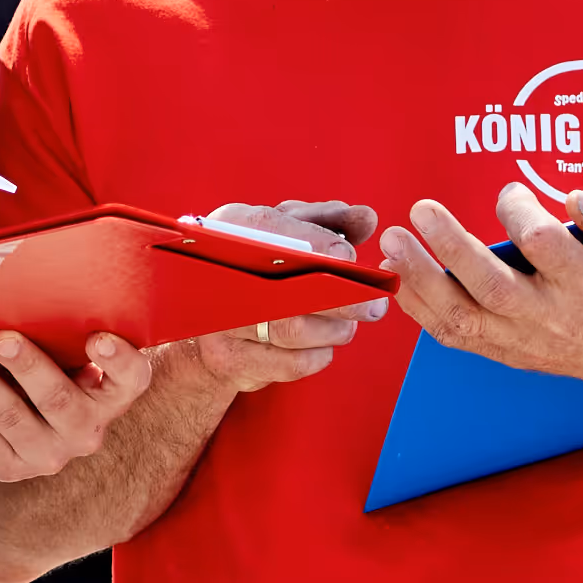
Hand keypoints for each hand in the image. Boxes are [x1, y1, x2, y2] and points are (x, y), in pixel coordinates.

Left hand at [0, 331, 156, 481]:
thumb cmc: (38, 364)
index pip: (131, 380)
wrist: (2, 412)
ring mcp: (46, 455)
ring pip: (10, 417)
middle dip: (27, 367)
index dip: (120, 361)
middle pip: (59, 401)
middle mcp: (85, 431)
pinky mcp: (6, 467)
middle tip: (0, 338)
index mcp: (109, 395)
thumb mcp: (56, 350)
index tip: (97, 337)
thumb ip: (55, 331)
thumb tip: (18, 287)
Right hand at [185, 201, 387, 395]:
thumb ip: (329, 222)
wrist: (209, 327)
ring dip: (333, 330)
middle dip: (339, 298)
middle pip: (283, 287)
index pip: (266, 227)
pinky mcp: (229, 359)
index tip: (347, 254)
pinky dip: (317, 355)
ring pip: (289, 330)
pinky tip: (325, 346)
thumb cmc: (257, 270)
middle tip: (374, 303)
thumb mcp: (287, 234)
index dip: (311, 240)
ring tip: (351, 325)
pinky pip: (287, 364)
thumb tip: (367, 218)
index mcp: (229, 229)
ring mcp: (219, 320)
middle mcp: (217, 270)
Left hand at [377, 183, 582, 395]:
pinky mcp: (501, 351)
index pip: (546, 246)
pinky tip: (394, 275)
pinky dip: (418, 307)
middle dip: (452, 249)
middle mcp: (551, 320)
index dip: (521, 213)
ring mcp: (521, 341)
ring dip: (420, 280)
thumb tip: (574, 200)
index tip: (511, 193)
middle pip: (493, 288)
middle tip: (420, 210)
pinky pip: (451, 334)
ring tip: (392, 243)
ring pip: (462, 318)